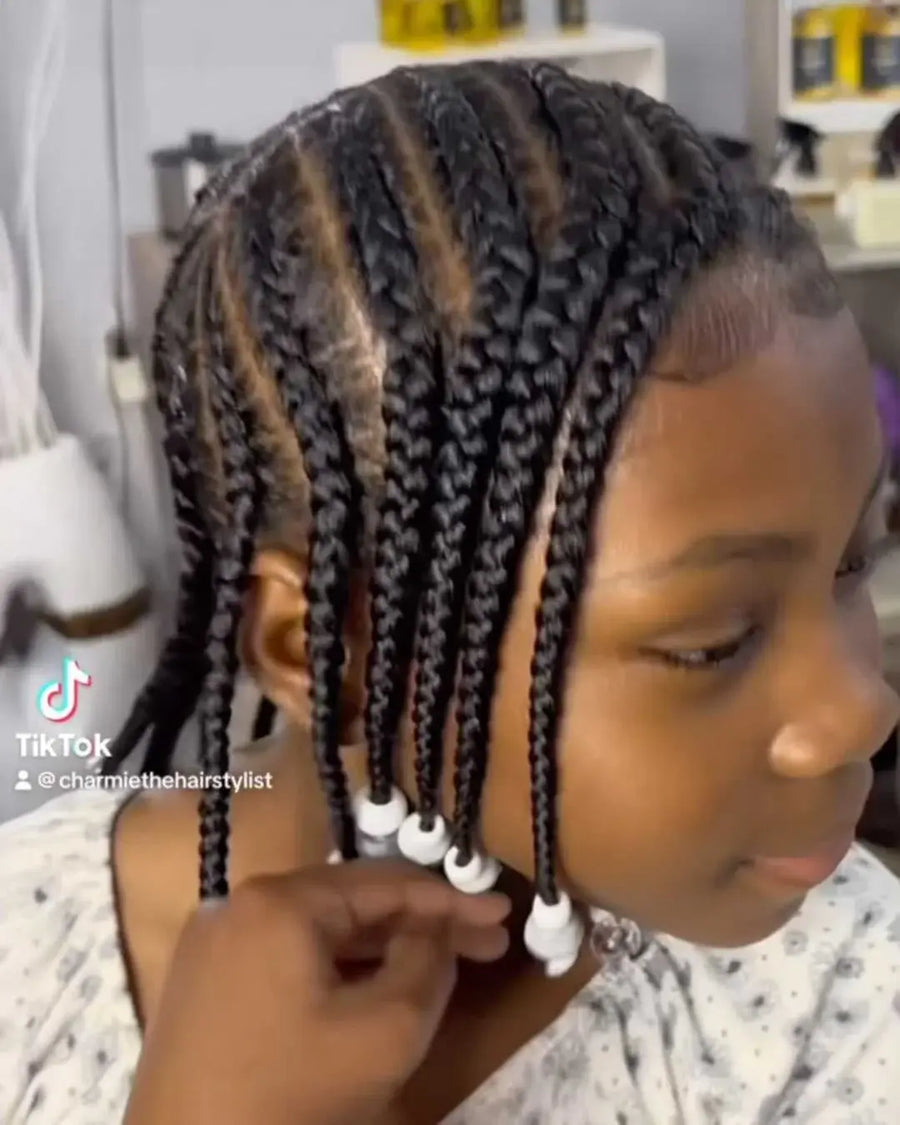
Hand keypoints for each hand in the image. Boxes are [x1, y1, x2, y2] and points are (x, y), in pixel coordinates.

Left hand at [124, 859, 510, 1124]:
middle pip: (353, 902)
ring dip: (382, 946)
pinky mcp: (204, 983)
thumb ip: (428, 964)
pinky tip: (375, 985)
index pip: (387, 883)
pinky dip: (338, 967)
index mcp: (281, 900)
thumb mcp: (386, 1032)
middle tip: (485, 945)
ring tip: (441, 966)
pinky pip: (289, 956)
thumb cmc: (290, 1099)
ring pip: (320, 930)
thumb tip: (437, 930)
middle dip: (422, 923)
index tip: (505, 914)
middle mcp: (241, 903)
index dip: (453, 899)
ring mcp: (215, 942)